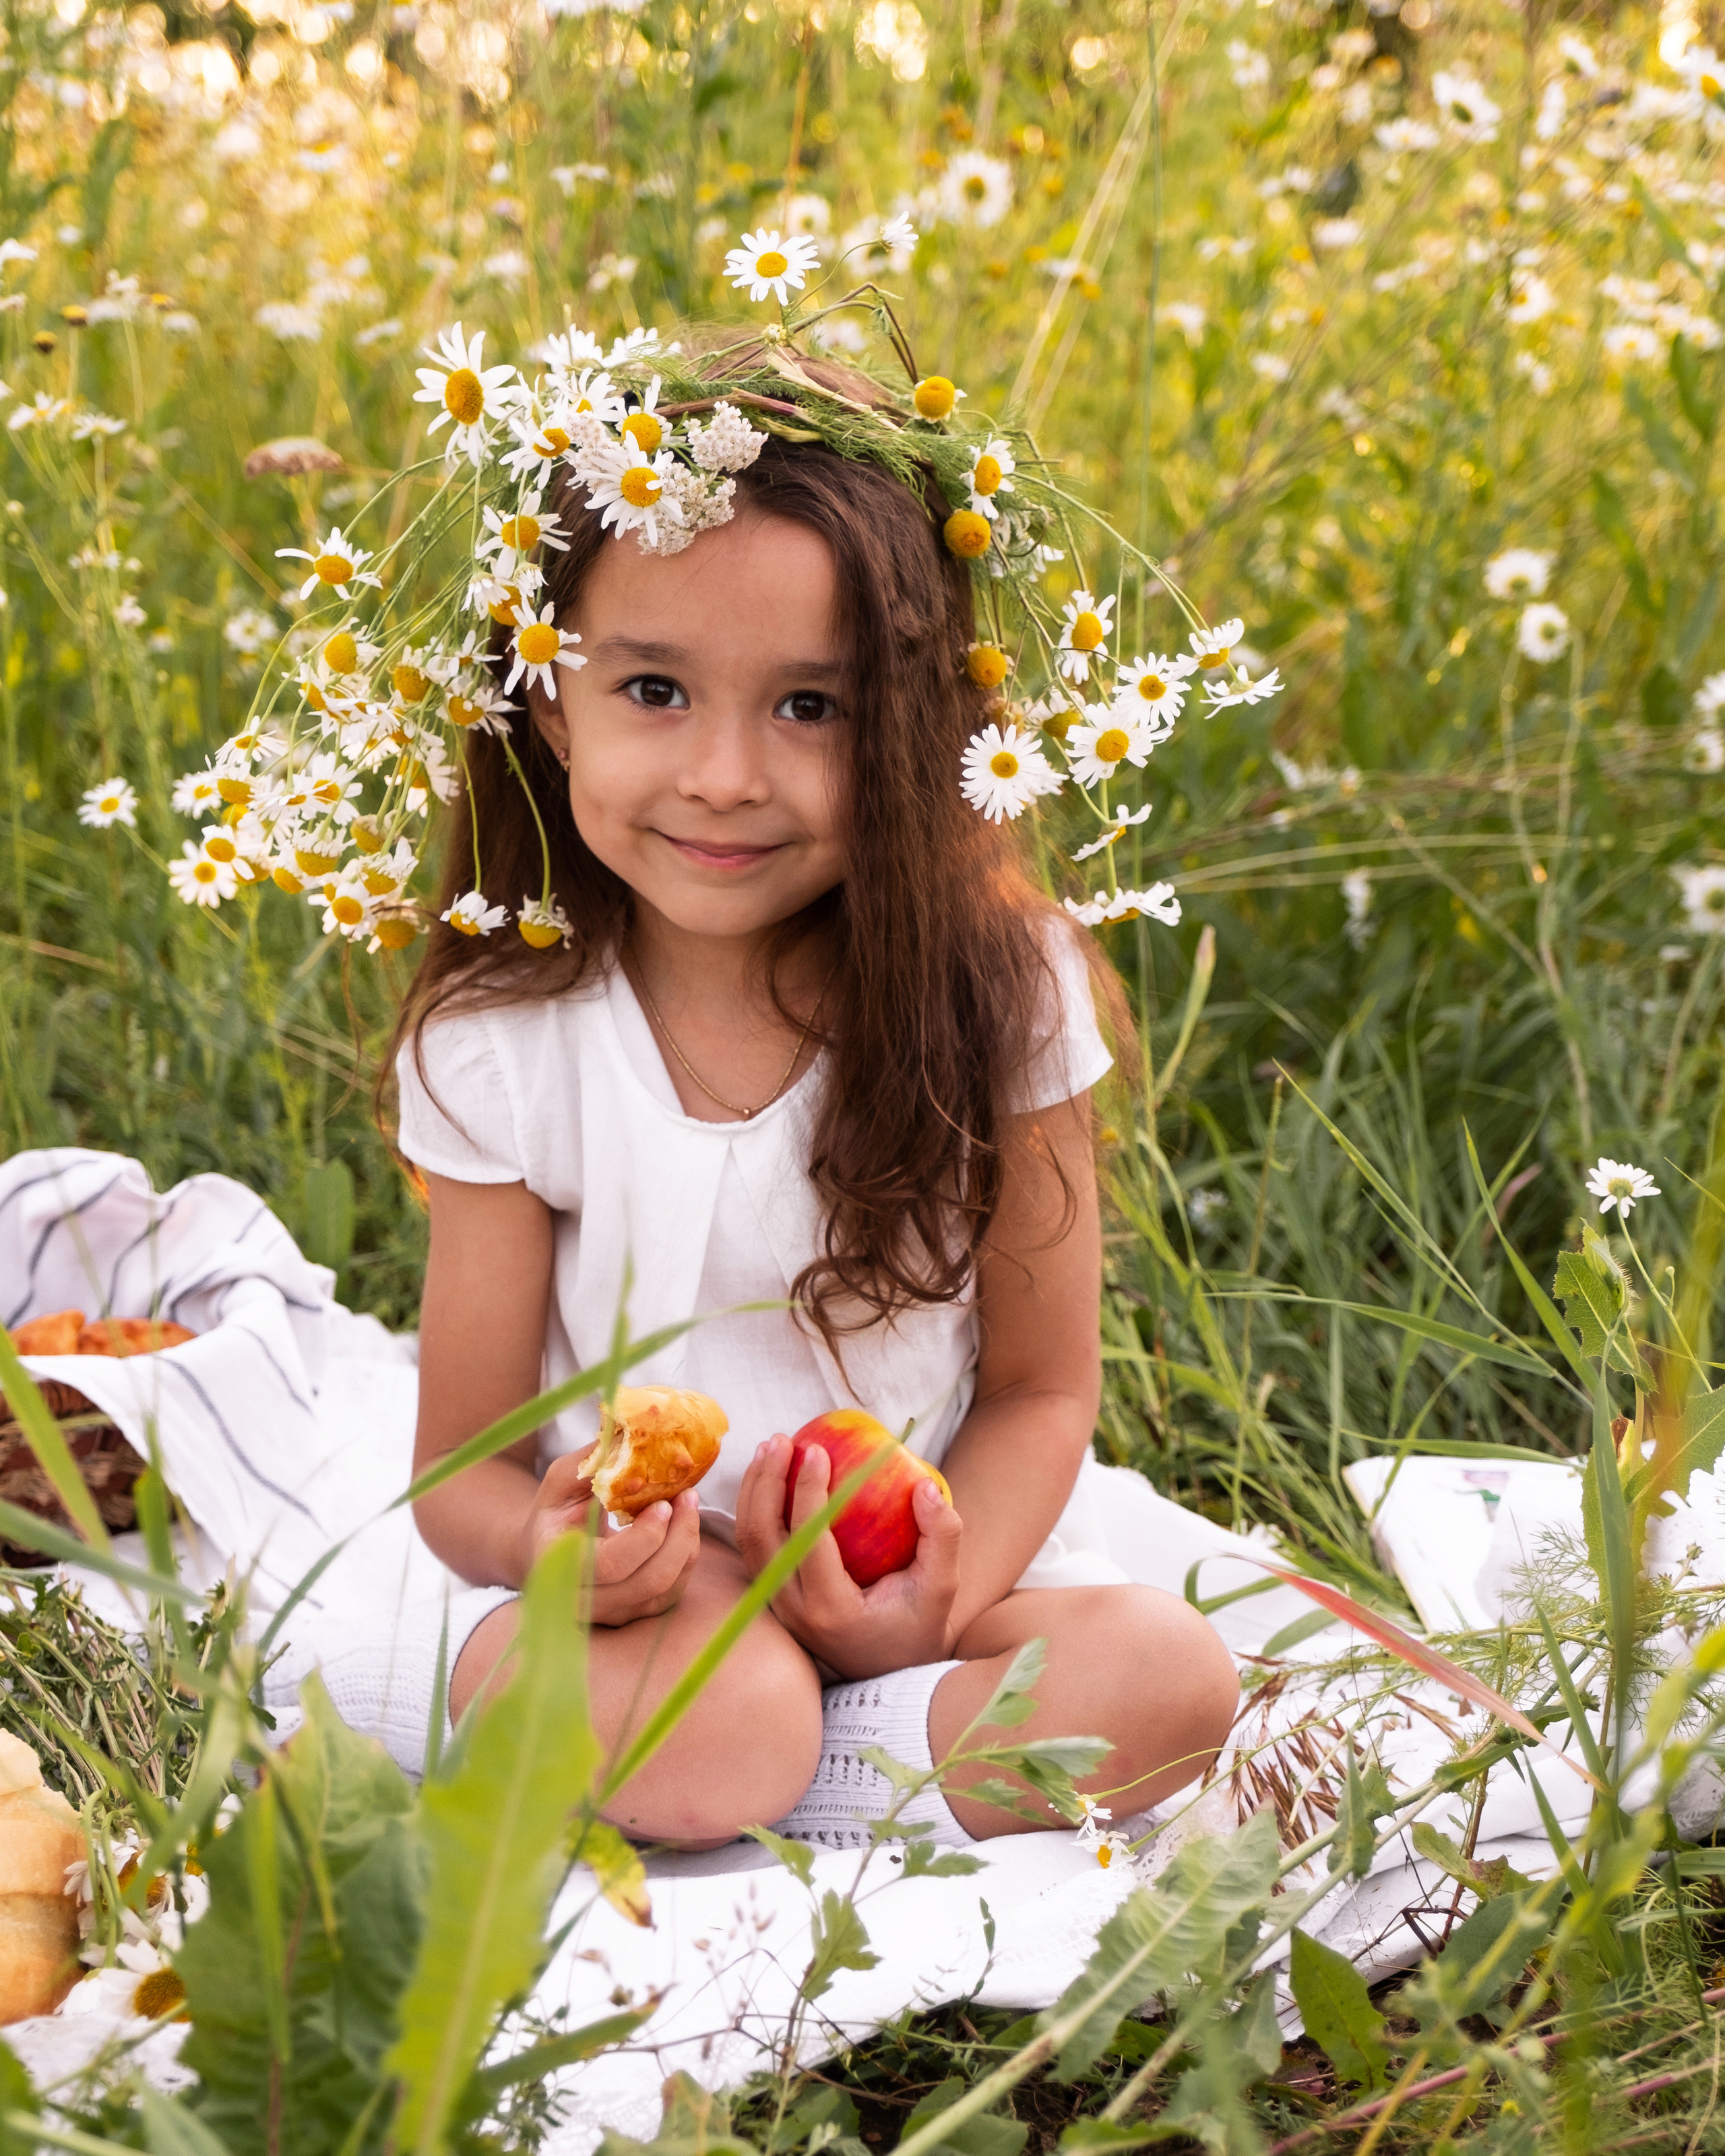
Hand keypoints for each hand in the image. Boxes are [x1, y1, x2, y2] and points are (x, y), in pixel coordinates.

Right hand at [522, 1449, 701, 1625]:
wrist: (543, 1553)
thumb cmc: (554, 1511)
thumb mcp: (562, 1480)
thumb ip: (592, 1461)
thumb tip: (629, 1430)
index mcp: (557, 1566)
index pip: (610, 1564)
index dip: (645, 1537)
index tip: (664, 1502)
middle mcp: (583, 1601)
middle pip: (647, 1582)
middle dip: (678, 1536)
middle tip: (688, 1495)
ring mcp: (610, 1614)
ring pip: (664, 1591)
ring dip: (687, 1545)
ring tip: (689, 1504)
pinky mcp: (634, 1614)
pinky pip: (673, 1595)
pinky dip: (686, 1559)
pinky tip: (684, 1528)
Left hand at [733, 1434, 961, 1679]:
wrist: (889, 1670)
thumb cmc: (918, 1624)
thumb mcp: (942, 1587)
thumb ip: (942, 1536)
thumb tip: (925, 1487)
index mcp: (832, 1610)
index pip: (807, 1543)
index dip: (807, 1492)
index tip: (816, 1450)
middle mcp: (794, 1612)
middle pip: (761, 1539)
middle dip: (765, 1482)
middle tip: (781, 1440)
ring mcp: (777, 1608)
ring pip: (748, 1543)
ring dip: (753, 1491)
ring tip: (770, 1448)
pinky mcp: (773, 1600)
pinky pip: (754, 1548)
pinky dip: (755, 1507)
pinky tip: (769, 1474)